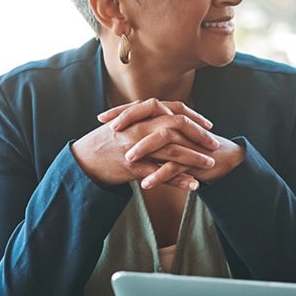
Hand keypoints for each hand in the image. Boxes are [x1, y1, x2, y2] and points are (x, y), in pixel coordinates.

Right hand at [71, 99, 218, 189]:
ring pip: (171, 150)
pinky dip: (178, 179)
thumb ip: (144, 119)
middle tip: (215, 144)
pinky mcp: (132, 166)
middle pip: (176, 126)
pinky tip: (193, 185)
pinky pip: (159, 173)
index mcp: (139, 115)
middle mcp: (139, 127)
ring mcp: (135, 146)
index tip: (208, 125)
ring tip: (210, 165)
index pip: (172, 109)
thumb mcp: (124, 124)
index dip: (193, 116)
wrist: (81, 160)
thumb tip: (166, 117)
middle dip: (199, 135)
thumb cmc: (104, 142)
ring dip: (193, 158)